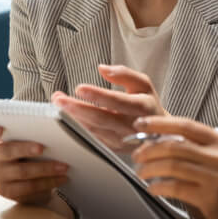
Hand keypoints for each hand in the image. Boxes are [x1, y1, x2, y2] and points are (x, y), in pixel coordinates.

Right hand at [0, 124, 68, 204]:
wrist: (37, 178)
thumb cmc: (36, 151)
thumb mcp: (35, 136)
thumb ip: (37, 125)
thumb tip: (56, 106)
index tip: (0, 130)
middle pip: (5, 151)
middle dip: (25, 149)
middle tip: (42, 147)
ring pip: (20, 171)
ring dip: (45, 168)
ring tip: (63, 166)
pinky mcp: (8, 191)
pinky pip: (28, 187)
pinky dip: (47, 182)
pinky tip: (61, 178)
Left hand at [52, 64, 166, 150]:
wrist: (159, 133)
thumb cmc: (148, 104)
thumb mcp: (143, 83)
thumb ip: (124, 74)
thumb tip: (102, 68)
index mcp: (142, 107)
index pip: (118, 101)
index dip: (98, 95)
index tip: (79, 88)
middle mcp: (133, 126)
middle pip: (101, 119)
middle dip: (77, 108)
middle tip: (59, 99)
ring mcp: (123, 140)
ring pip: (94, 132)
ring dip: (73, 119)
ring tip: (58, 105)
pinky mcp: (114, 149)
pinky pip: (93, 141)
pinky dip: (77, 130)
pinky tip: (66, 120)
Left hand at [130, 115, 217, 218]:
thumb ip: (198, 150)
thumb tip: (161, 142)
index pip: (186, 125)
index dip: (159, 123)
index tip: (140, 124)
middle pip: (175, 145)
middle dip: (149, 149)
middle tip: (137, 155)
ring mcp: (215, 177)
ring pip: (172, 165)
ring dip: (150, 168)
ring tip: (141, 172)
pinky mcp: (210, 198)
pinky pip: (175, 187)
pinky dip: (159, 186)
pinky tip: (153, 188)